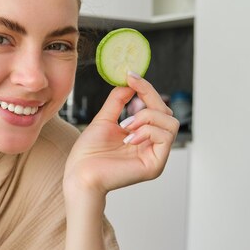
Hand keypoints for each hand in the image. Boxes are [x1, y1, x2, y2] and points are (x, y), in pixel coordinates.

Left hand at [64, 72, 179, 199]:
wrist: (79, 173)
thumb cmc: (88, 152)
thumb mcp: (104, 119)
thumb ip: (118, 101)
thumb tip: (130, 82)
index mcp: (142, 135)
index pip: (155, 107)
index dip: (146, 89)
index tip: (131, 75)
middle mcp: (152, 145)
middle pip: (167, 112)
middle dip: (149, 98)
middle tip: (131, 92)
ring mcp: (156, 156)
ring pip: (171, 122)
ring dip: (147, 116)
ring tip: (126, 125)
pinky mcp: (155, 165)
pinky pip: (166, 137)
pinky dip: (148, 130)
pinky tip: (129, 138)